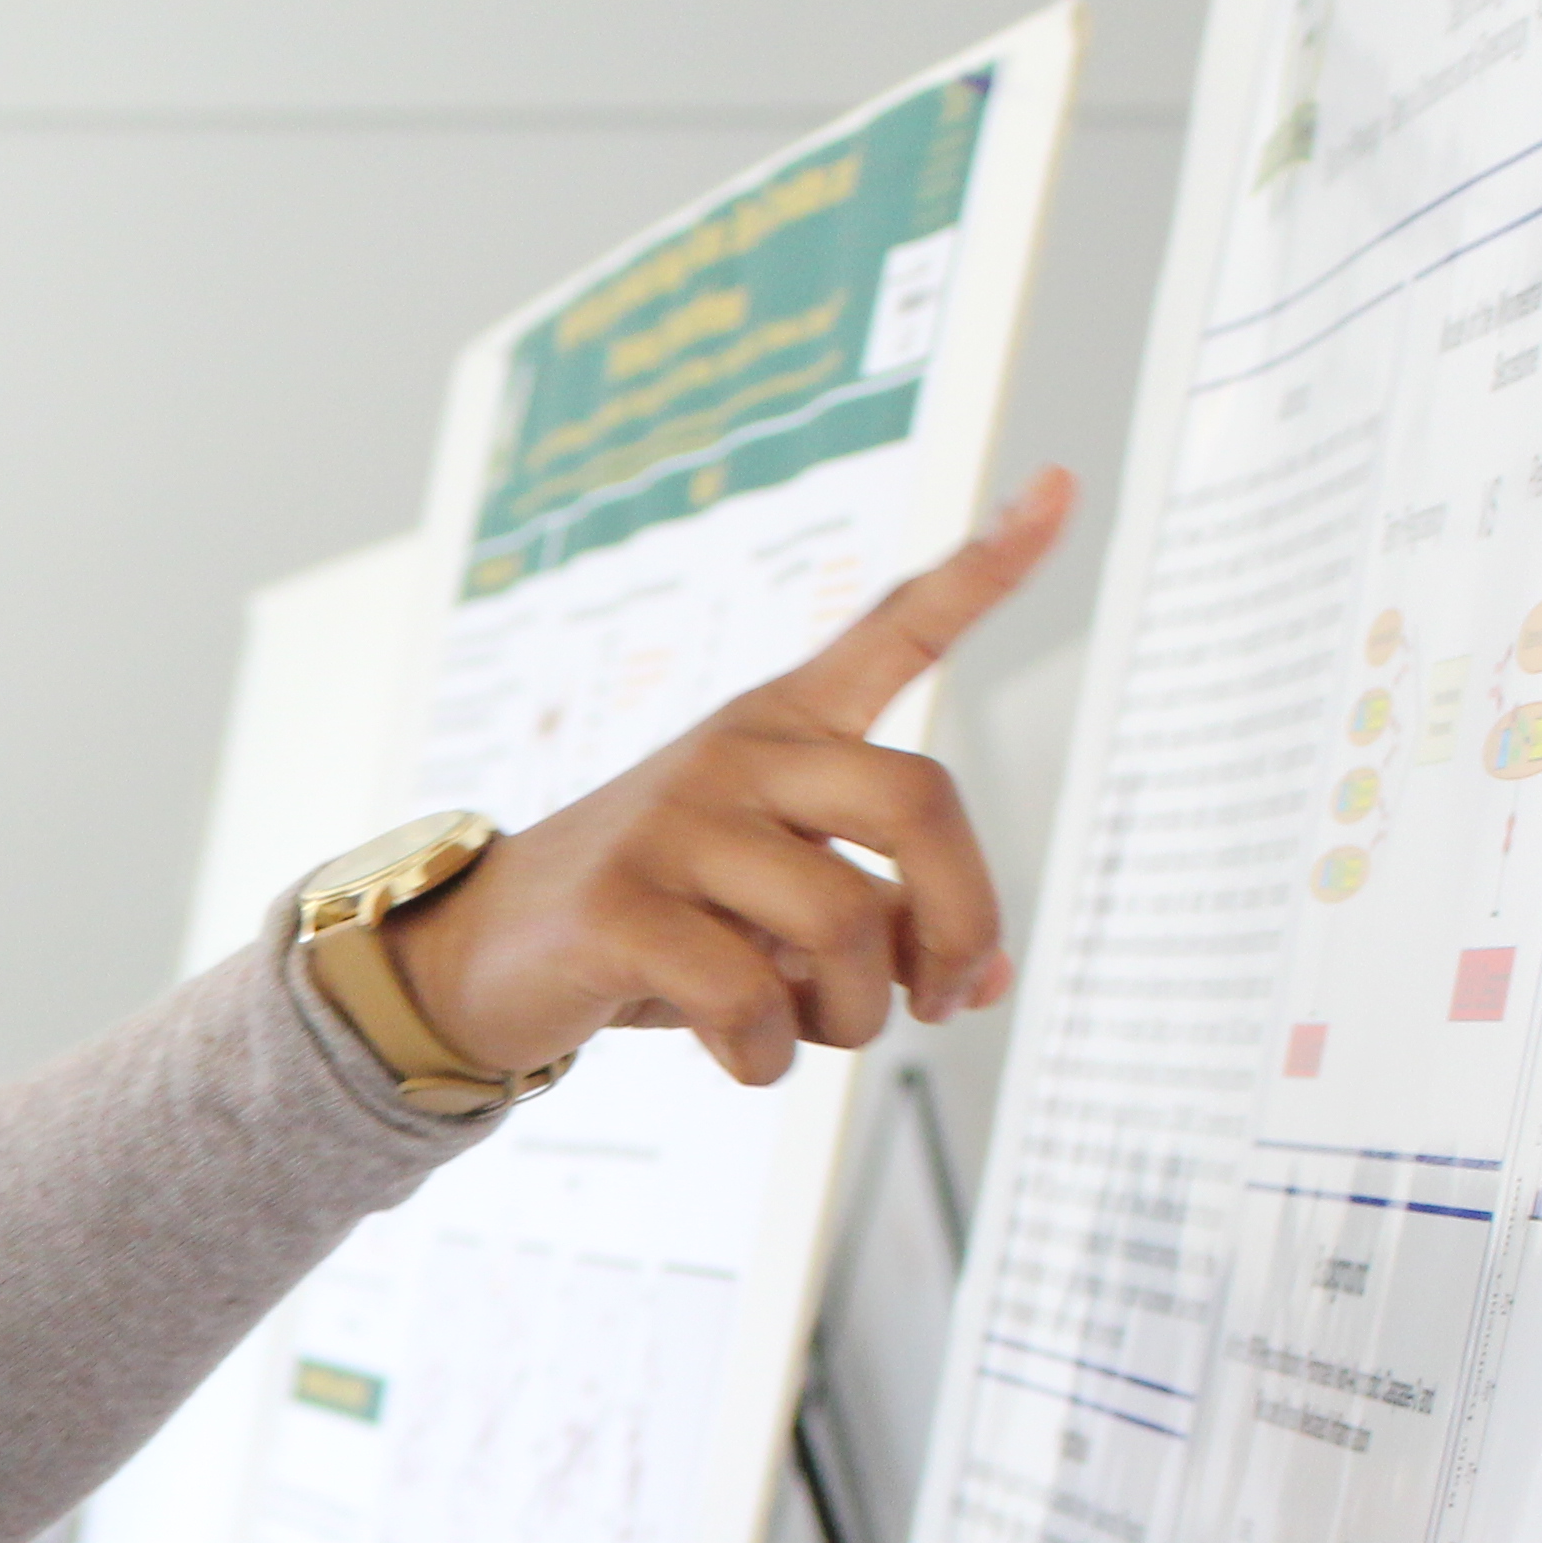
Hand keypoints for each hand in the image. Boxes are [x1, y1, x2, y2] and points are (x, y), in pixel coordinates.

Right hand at [385, 468, 1076, 1090]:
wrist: (480, 959)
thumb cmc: (655, 926)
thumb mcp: (778, 916)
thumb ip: (888, 928)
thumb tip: (986, 980)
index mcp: (783, 729)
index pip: (896, 627)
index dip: (986, 564)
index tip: (1061, 485)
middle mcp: (737, 754)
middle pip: (917, 802)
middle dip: (962, 918)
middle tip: (944, 996)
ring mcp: (674, 823)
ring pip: (844, 923)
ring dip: (856, 1015)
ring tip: (812, 1032)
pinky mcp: (620, 906)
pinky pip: (752, 995)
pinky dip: (771, 1055)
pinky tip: (745, 1056)